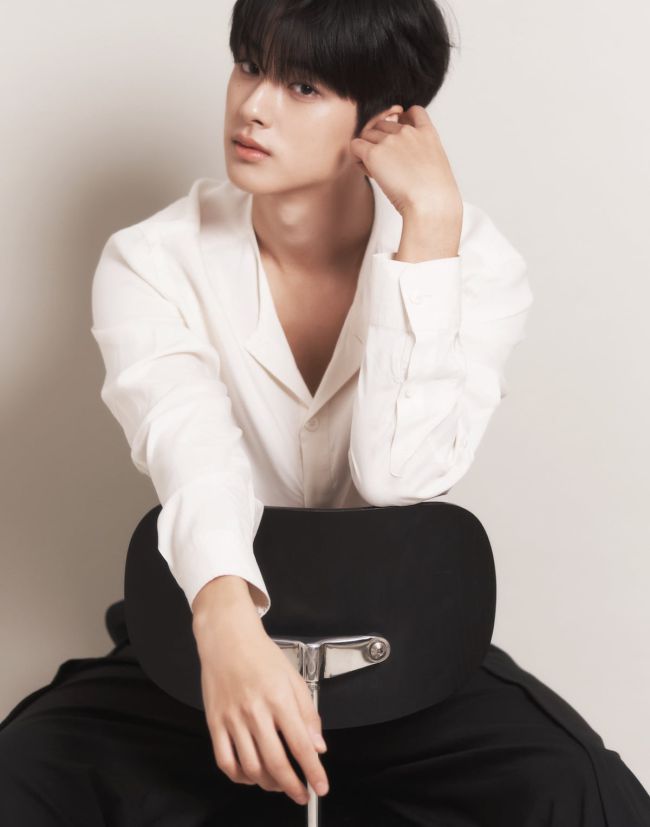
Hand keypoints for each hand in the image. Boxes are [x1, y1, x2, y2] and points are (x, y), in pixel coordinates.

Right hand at [192, 596, 329, 806]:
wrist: (227, 638)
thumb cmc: (261, 655)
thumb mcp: (293, 678)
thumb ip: (308, 713)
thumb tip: (318, 745)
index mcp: (279, 698)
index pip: (300, 745)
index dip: (313, 771)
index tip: (321, 786)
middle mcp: (255, 711)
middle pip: (276, 763)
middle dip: (293, 786)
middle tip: (301, 793)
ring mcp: (232, 719)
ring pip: (251, 767)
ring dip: (268, 784)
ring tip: (278, 783)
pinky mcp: (214, 722)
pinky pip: (225, 761)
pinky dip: (239, 776)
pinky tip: (251, 775)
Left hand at [350, 104, 462, 222]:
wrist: (430, 204)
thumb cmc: (435, 196)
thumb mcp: (437, 167)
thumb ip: (422, 155)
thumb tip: (404, 161)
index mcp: (427, 133)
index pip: (412, 111)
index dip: (401, 120)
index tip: (398, 136)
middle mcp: (407, 132)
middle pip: (383, 124)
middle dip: (380, 140)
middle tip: (385, 164)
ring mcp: (390, 141)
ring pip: (367, 134)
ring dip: (368, 149)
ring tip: (377, 170)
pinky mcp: (374, 153)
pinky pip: (355, 146)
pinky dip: (357, 157)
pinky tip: (367, 171)